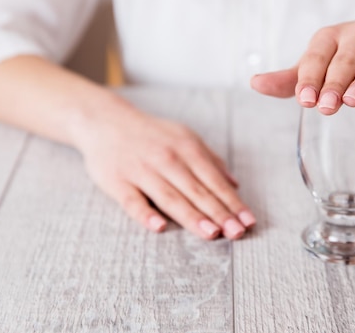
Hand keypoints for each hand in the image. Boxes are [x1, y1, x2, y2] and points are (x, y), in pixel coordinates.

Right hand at [72, 97, 255, 239]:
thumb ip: (210, 160)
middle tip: (237, 233)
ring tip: (212, 233)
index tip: (248, 220)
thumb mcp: (185, 137)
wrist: (106, 121)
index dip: (232, 202)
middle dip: (219, 213)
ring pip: (170, 198)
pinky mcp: (118, 182)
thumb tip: (234, 184)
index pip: (214, 180)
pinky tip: (160, 227)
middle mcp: (166, 159)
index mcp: (186, 148)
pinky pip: (132, 201)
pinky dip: (145, 214)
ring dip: (192, 217)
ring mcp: (141, 171)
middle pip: (197, 191)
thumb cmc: (152, 134)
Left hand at [251, 19, 354, 112]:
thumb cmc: (348, 58)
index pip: (317, 57)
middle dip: (334, 83)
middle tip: (326, 107)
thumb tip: (255, 83)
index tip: (306, 100)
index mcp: (329, 37)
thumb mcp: (319, 66)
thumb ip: (290, 80)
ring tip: (354, 100)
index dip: (310, 78)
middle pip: (345, 60)